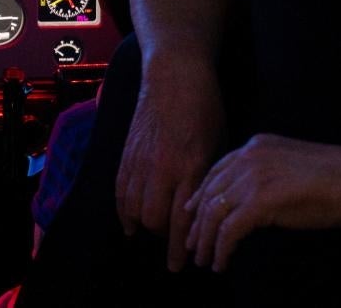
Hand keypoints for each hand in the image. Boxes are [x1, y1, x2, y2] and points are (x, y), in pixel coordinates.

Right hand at [115, 57, 224, 271]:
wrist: (174, 76)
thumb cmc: (205, 108)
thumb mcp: (219, 145)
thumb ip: (209, 179)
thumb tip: (208, 209)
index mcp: (191, 166)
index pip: (184, 219)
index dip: (182, 247)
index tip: (183, 264)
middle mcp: (163, 167)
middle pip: (156, 219)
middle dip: (166, 237)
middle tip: (177, 243)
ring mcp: (141, 160)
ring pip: (135, 207)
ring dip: (145, 225)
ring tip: (154, 232)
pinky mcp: (127, 152)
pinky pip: (120, 190)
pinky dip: (123, 210)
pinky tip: (130, 222)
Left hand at [185, 133, 340, 271]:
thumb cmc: (331, 180)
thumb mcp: (287, 167)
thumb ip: (262, 176)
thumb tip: (245, 201)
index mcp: (253, 147)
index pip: (215, 172)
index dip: (200, 196)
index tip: (190, 213)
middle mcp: (247, 159)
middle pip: (209, 192)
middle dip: (196, 222)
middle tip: (191, 243)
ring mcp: (251, 178)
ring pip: (213, 213)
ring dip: (205, 240)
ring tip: (203, 259)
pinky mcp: (259, 201)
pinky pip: (229, 229)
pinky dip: (221, 248)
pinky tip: (221, 261)